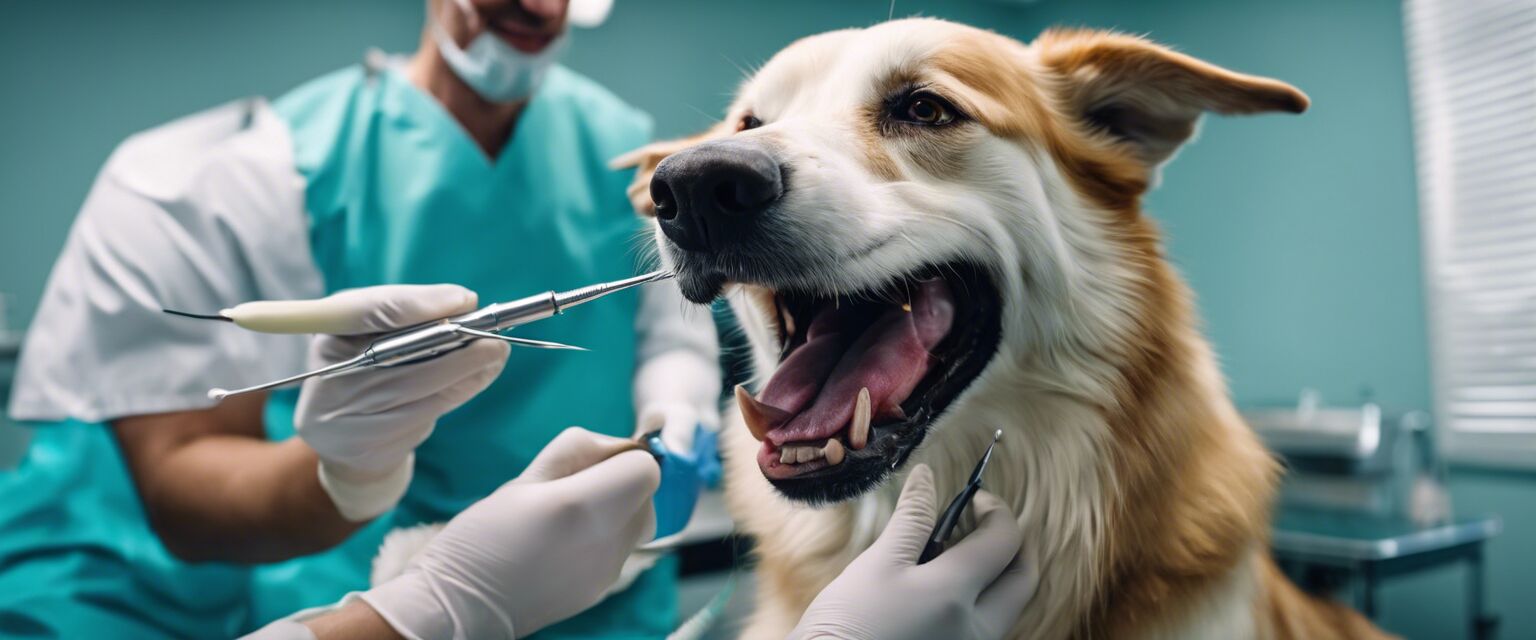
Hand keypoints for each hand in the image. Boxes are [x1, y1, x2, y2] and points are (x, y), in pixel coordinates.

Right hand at [291, 284, 509, 520]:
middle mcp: (333, 373)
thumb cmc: (362, 366)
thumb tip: (463, 301)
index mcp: (328, 333)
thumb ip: (406, 309)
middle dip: (457, 342)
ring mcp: (351, 413)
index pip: (365, 311)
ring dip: (470, 369)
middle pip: (402, 353)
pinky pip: (429, 411)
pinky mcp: (374, 442)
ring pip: (423, 387)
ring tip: (498, 353)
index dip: (416, 304)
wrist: (339, 437)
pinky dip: (462, 390)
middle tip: (495, 336)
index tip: (464, 300)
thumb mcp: (367, 329)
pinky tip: (483, 376)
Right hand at [360, 428, 659, 639]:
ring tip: (568, 517)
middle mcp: (605, 541)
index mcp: (582, 506)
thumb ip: (575, 451)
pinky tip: (563, 543)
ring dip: (615, 511)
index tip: (595, 463)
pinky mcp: (600, 590)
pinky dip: (603, 538)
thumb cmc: (482, 536)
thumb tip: (615, 444)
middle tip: (578, 487)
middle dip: (621, 483)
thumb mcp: (522, 479)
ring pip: (637, 525)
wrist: (460, 605)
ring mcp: (606, 571)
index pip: (646, 470)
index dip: (624, 458)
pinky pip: (619, 550)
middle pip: (647, 497)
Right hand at [790, 464, 1037, 639]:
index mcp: (957, 594)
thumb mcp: (877, 564)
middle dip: (1010, 545)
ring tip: (956, 555)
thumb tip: (927, 476)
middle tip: (982, 524)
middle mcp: (977, 628)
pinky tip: (943, 590)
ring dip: (995, 573)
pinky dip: (977, 599)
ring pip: (1006, 606)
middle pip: (1022, 580)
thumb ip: (911, 519)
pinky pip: (985, 625)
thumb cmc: (848, 623)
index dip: (995, 511)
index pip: (1004, 541)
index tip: (975, 498)